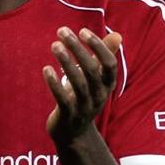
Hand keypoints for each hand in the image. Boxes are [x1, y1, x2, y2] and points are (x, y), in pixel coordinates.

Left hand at [43, 27, 120, 145]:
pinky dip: (54, 83)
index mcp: (107, 84)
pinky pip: (63, 99)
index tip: (82, 30)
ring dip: (66, 61)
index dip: (98, 46)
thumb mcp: (97, 79)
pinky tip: (46, 69)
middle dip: (77, 48)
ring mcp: (84, 107)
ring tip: (54, 45)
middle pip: (91, 70)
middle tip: (62, 31)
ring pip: (78, 83)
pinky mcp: (69, 115)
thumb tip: (118, 35)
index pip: (109, 63)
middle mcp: (99, 95)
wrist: (75, 134)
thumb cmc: (86, 97)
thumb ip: (105, 56)